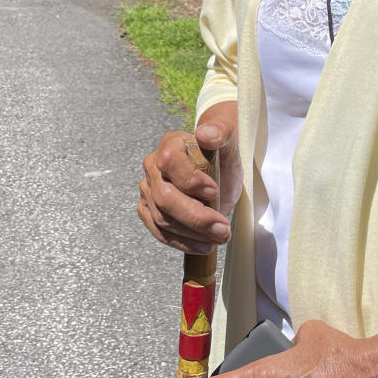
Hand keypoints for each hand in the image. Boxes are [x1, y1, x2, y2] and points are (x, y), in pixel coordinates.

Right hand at [138, 102, 241, 254]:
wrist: (218, 173)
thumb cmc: (221, 156)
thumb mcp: (228, 141)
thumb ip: (220, 132)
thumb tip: (205, 134)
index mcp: (170, 144)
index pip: (169, 162)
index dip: (190, 180)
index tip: (214, 191)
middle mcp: (153, 167)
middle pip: (165, 198)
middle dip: (195, 217)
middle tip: (223, 228)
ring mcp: (148, 190)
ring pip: (162, 220)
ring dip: (193, 234)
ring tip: (219, 237)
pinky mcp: (149, 211)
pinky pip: (159, 233)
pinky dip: (182, 243)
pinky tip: (203, 245)